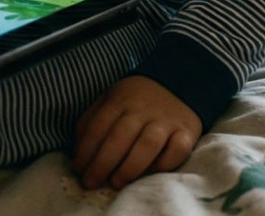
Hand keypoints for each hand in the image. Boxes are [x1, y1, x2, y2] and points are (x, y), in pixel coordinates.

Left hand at [71, 75, 200, 190]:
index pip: (99, 126)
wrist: (177, 81)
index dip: (86, 150)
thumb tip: (78, 150)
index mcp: (120, 99)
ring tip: (116, 183)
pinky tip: (151, 173)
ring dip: (130, 166)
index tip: (79, 170)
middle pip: (120, 136)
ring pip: (148, 144)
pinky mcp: (186, 131)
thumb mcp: (110, 99)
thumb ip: (92, 120)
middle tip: (91, 182)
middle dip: (102, 163)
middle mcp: (142, 109)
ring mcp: (165, 120)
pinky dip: (165, 164)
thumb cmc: (136, 99)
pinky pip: (177, 150)